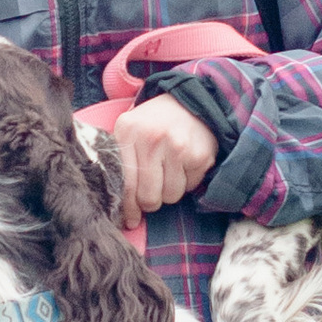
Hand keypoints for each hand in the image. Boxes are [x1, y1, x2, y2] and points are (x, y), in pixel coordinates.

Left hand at [105, 96, 218, 227]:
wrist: (189, 102)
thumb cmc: (153, 124)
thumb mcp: (129, 131)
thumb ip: (121, 162)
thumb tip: (122, 208)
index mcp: (128, 131)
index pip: (125, 184)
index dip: (128, 208)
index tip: (130, 220)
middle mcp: (152, 139)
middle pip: (149, 197)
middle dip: (150, 203)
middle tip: (152, 194)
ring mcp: (178, 147)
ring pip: (171, 196)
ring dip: (169, 192)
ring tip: (168, 172)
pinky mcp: (200, 155)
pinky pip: (189, 187)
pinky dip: (186, 182)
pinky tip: (183, 164)